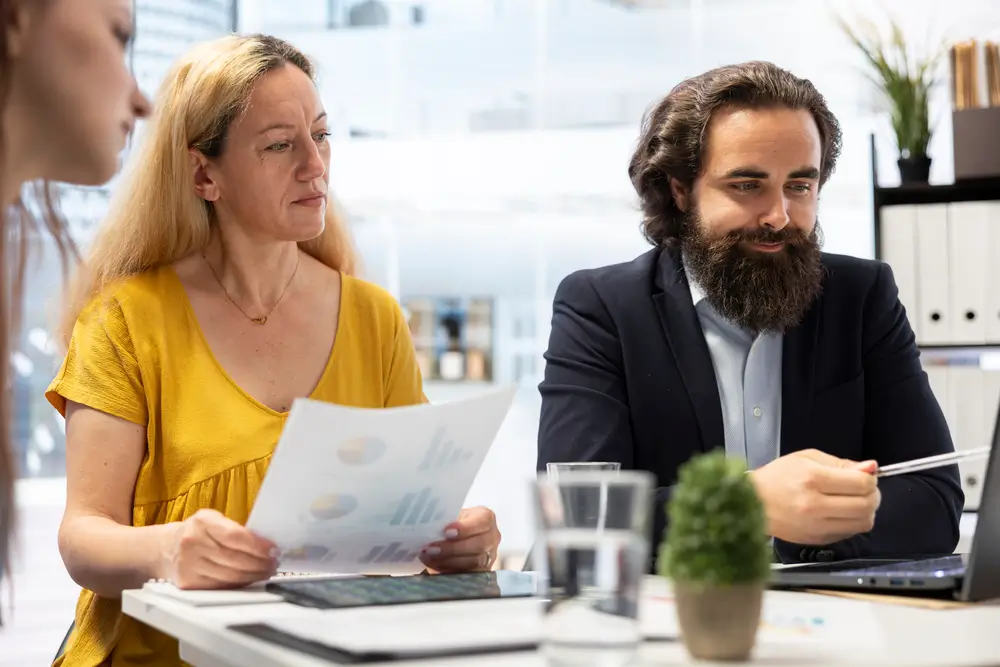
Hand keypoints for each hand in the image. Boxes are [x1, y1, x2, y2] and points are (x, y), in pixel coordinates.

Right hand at [160, 509, 277, 589]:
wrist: (167, 548)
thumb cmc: (198, 532)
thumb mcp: (213, 520)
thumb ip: (236, 529)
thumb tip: (266, 545)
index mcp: (202, 522)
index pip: (235, 536)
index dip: (257, 545)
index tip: (274, 550)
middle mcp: (192, 543)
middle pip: (234, 559)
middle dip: (259, 563)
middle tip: (274, 563)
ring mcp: (188, 565)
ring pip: (229, 576)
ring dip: (253, 575)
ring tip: (266, 571)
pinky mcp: (188, 583)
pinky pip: (220, 586)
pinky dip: (239, 584)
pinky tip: (249, 579)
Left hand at [419, 506, 500, 572]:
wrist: (454, 538)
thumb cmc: (452, 525)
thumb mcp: (451, 516)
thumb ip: (445, 521)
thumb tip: (430, 527)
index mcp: (486, 518)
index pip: (482, 522)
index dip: (465, 528)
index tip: (446, 531)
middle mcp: (491, 538)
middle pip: (478, 545)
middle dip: (452, 548)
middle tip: (431, 548)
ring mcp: (489, 557)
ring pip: (473, 562)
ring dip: (448, 561)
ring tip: (428, 557)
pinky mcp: (481, 573)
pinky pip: (467, 574)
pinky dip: (448, 570)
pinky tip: (434, 565)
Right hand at [748, 449, 880, 544]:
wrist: (752, 503)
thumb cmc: (777, 476)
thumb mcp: (806, 458)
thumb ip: (840, 464)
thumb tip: (871, 468)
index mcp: (813, 479)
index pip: (861, 484)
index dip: (870, 479)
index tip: (864, 476)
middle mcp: (816, 505)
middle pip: (867, 505)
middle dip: (873, 495)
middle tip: (864, 489)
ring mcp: (817, 526)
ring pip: (863, 523)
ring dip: (867, 511)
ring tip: (855, 502)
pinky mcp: (817, 540)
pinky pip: (849, 533)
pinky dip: (853, 522)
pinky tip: (841, 513)